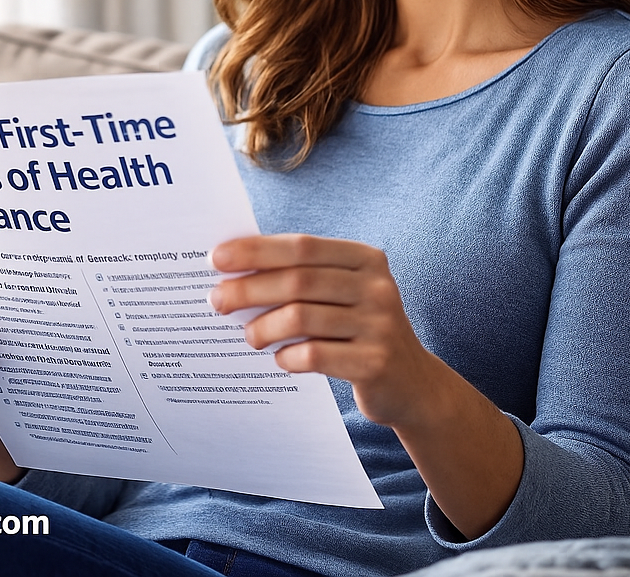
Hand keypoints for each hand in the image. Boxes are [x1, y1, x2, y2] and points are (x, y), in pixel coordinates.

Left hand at [208, 233, 435, 427]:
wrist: (412, 384)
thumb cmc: (359, 329)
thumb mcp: (342, 293)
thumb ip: (302, 276)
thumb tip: (234, 270)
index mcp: (365, 258)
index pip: (302, 245)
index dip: (256, 250)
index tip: (216, 258)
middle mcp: (376, 285)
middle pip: (298, 280)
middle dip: (249, 289)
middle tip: (217, 300)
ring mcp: (380, 324)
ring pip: (301, 317)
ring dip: (264, 327)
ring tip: (249, 337)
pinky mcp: (376, 362)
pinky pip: (316, 355)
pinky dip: (289, 356)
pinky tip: (280, 359)